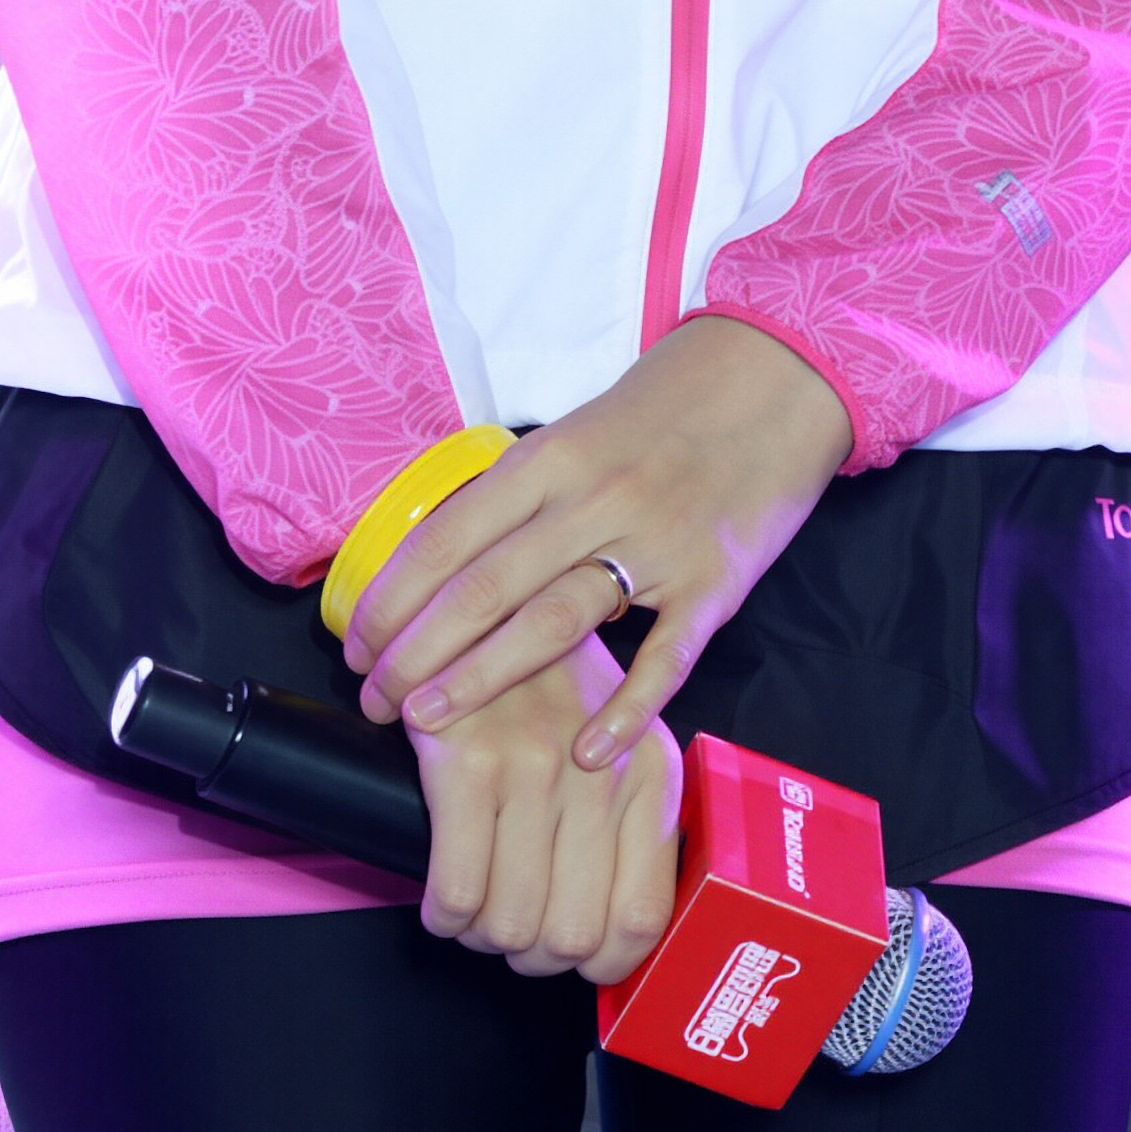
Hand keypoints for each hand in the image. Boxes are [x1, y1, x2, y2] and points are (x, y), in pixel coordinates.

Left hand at [348, 314, 853, 771]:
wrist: (774, 378)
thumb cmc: (662, 411)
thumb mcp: (576, 431)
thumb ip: (519, 494)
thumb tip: (440, 560)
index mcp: (548, 457)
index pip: (447, 540)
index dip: (392, 600)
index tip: (356, 650)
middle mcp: (591, 499)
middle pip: (483, 588)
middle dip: (416, 654)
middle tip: (375, 703)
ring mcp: (655, 543)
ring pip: (553, 622)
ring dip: (482, 678)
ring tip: (428, 725)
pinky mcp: (715, 583)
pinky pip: (664, 659)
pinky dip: (624, 711)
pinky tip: (585, 752)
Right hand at [413, 637, 678, 982]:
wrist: (490, 605)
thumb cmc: (558, 690)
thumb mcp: (626, 743)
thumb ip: (633, 826)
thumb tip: (612, 936)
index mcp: (650, 779)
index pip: (639, 921)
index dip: (598, 965)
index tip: (568, 953)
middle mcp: (601, 779)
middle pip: (568, 937)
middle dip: (531, 956)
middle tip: (512, 930)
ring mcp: (535, 771)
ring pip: (510, 926)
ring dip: (485, 938)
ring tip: (476, 912)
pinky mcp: (468, 764)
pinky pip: (458, 892)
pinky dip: (446, 916)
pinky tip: (444, 900)